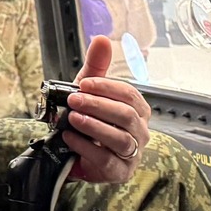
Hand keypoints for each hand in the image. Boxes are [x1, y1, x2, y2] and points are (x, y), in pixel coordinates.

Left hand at [64, 35, 151, 183]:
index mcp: (137, 110)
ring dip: (94, 126)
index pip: (130, 95)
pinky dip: (86, 146)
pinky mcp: (120, 172)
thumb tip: (102, 39)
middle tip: (74, 99)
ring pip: (120, 139)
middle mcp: (140, 132)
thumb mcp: (89, 91)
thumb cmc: (88, 117)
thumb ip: (96, 67)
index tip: (84, 83)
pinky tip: (70, 137)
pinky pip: (107, 159)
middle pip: (126, 116)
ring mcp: (133, 154)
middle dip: (98, 105)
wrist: (74, 152)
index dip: (107, 88)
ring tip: (73, 118)